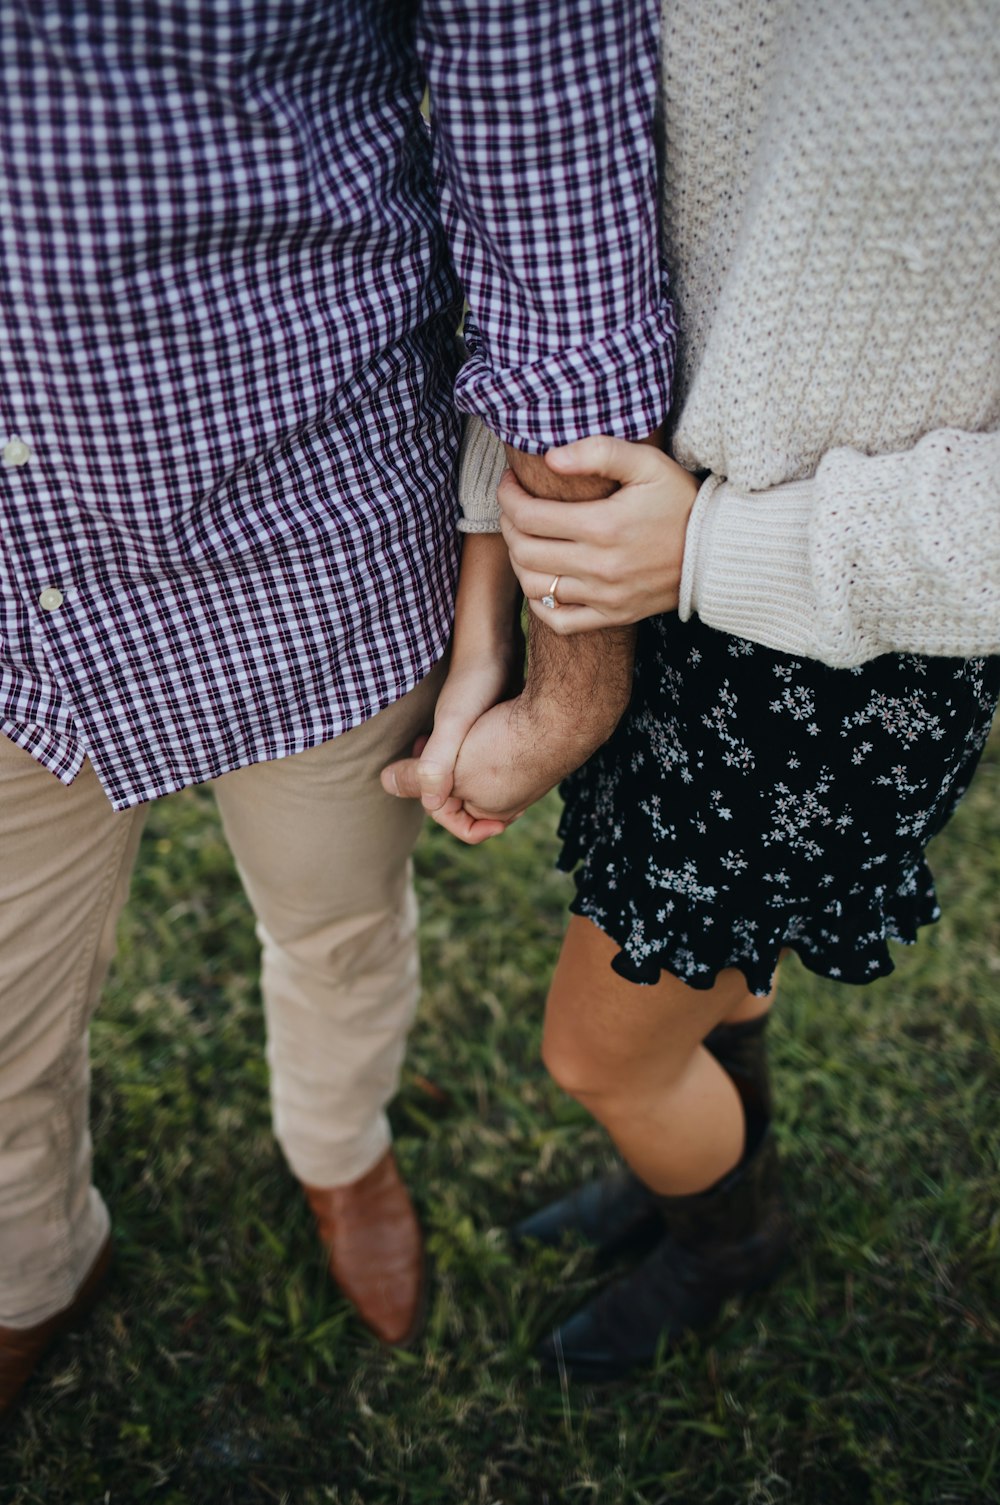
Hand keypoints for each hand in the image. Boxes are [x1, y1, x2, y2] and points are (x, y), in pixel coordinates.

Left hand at [383, 669, 624, 844]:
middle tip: (427, 744)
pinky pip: (505, 750)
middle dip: (443, 776)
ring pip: (484, 770)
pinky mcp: (541, 746)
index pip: (459, 825)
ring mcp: (532, 773)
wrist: (562, 710)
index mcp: (493, 812)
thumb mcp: (448, 762)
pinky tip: (479, 715)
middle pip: (469, 796)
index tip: (418, 766)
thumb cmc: (503, 743)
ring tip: (450, 728)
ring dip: (462, 753)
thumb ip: (418, 777)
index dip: (430, 799)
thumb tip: (385, 783)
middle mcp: (516, 799)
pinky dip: (485, 738)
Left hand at [498, 435, 698, 634]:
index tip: (510, 483)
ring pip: (534, 587)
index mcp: (603, 526)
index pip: (528, 516)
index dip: (508, 497)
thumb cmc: (680, 501)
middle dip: (507, 524)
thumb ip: (599, 452)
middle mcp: (600, 566)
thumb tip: (550, 458)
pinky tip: (543, 580)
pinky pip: (560, 621)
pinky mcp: (613, 615)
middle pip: (524, 551)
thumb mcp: (647, 464)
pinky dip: (540, 604)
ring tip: (525, 540)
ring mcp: (605, 596)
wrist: (717, 551)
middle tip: (514, 507)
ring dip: (519, 562)